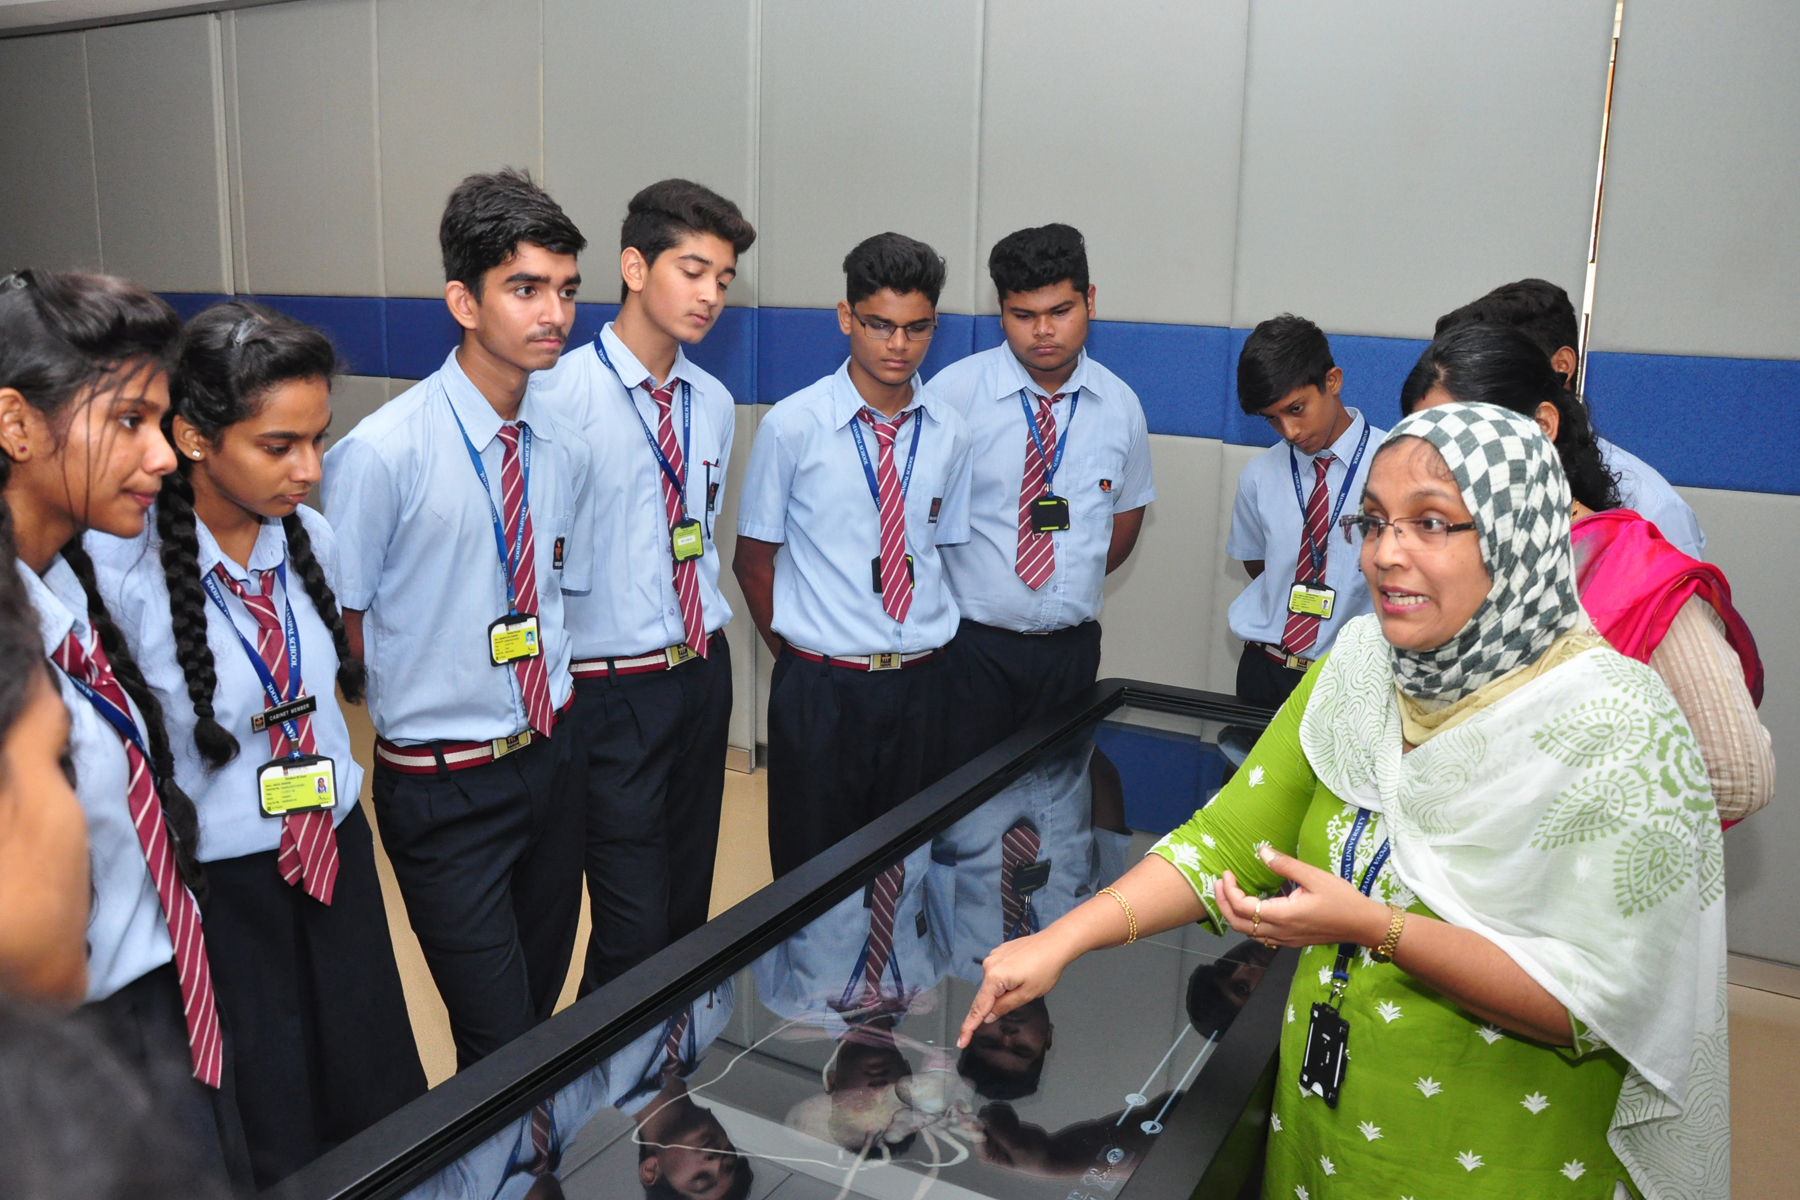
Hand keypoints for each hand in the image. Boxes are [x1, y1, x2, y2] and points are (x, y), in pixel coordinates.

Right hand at [956, 930, 1073, 1047]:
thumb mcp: (1027, 994)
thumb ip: (1004, 1007)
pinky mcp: (999, 951)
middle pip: (986, 994)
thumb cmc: (1045, 970)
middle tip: (1022, 994)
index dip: (969, 1026)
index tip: (961, 1042)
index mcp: (994, 977)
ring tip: (1027, 981)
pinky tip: (1022, 973)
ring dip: (1003, 989)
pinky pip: (997, 972)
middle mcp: (988, 965)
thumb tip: (988, 1017)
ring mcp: (993, 956)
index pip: (978, 1008)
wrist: (1055, 942)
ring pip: (993, 983)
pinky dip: (1005, 978)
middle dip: (997, 1002)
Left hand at [1212, 846, 1386, 949]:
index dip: (1228, 891)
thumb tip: (1261, 851)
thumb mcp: (1314, 876)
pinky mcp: (1291, 940)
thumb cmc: (1342, 899)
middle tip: (1218, 882)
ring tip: (1229, 892)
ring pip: (1248, 933)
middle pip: (1238, 925)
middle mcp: (1280, 932)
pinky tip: (1250, 906)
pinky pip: (1260, 935)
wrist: (1363, 925)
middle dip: (1223, 903)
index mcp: (1283, 916)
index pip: (1243, 908)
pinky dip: (1247, 922)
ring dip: (1233, 914)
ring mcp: (1285, 939)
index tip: (1226, 873)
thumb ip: (1285, 865)